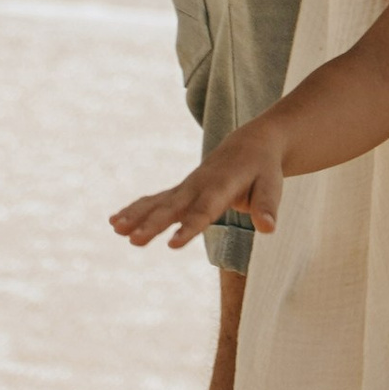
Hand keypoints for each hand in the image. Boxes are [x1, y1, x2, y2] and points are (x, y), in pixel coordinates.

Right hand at [111, 123, 289, 252]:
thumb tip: (268, 228)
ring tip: (116, 229)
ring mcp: (187, 187)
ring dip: (137, 215)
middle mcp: (199, 185)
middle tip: (133, 239)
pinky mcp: (181, 191)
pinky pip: (156, 201)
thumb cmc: (263, 169)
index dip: (188, 227)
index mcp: (222, 185)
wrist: (250, 144)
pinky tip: (115, 222)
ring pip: (159, 202)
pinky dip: (136, 210)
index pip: (204, 210)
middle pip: (174, 207)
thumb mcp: (272, 185)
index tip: (171, 245)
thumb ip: (267, 206)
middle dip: (153, 224)